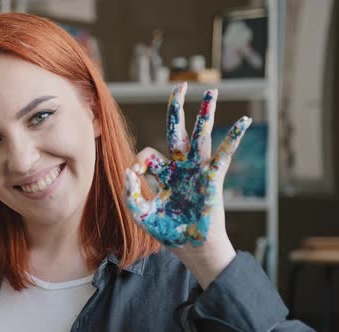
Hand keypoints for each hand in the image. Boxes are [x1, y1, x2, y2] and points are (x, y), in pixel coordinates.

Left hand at [124, 82, 251, 286]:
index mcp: (164, 174)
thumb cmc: (168, 232)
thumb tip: (128, 171)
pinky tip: (244, 122)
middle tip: (180, 86)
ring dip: (205, 114)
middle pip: (177, 131)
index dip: (138, 161)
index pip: (148, 154)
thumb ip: (130, 193)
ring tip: (212, 92)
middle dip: (177, 108)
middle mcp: (181, 167)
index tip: (134, 176)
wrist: (191, 248)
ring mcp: (197, 170)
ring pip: (201, 136)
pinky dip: (233, 137)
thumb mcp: (141, 213)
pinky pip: (223, 154)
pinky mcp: (212, 178)